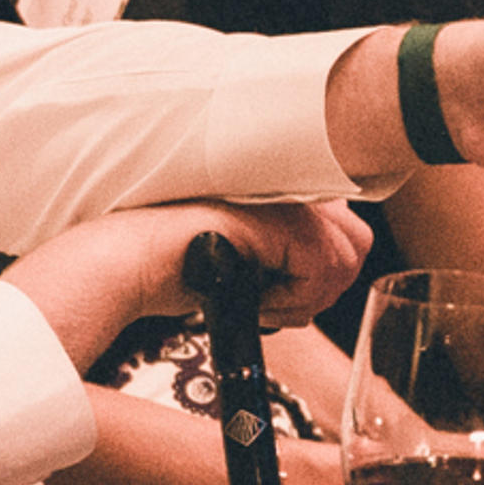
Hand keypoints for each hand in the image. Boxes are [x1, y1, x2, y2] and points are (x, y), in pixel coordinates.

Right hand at [4, 198, 374, 366]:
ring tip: (255, 297)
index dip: (319, 280)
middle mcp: (291, 183)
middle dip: (320, 290)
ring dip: (301, 299)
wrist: (127, 263)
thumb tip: (329, 283)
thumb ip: (288, 260)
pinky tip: (251, 296)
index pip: (350, 236)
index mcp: (285, 186)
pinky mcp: (275, 219)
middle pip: (356, 248)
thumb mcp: (244, 260)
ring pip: (343, 263)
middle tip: (270, 301)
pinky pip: (319, 271)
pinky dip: (290, 299)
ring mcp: (285, 196)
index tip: (275, 294)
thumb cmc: (173, 264)